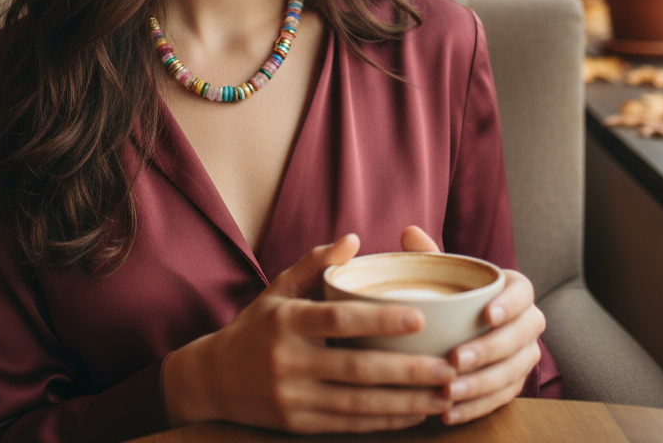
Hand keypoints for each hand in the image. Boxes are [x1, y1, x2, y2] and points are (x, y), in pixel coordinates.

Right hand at [162, 233, 457, 433]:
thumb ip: (315, 263)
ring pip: (359, 404)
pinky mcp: (298, 424)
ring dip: (406, 402)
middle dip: (407, 371)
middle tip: (449, 367)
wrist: (214, 379)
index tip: (420, 318)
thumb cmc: (257, 325)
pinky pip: (350, 425)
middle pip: (357, 370)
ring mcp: (293, 398)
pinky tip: (414, 414)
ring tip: (443, 395)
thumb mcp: (279, 287)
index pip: (339, 320)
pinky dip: (385, 421)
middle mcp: (289, 361)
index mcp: (287, 321)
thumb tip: (354, 239)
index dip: (380, 320)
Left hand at [401, 224, 544, 425]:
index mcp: (516, 290)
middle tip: (456, 359)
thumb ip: (428, 255)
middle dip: (489, 351)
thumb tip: (408, 231)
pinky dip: (476, 407)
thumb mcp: (444, 274)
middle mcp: (528, 323)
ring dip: (480, 385)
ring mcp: (525, 356)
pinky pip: (502, 399)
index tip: (487, 315)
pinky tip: (449, 413)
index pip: (523, 293)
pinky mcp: (515, 383)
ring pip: (512, 373)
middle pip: (520, 339)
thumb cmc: (454, 293)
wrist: (464, 325)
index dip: (509, 305)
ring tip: (448, 391)